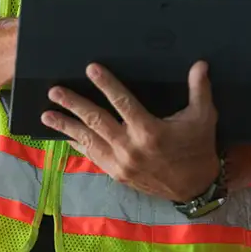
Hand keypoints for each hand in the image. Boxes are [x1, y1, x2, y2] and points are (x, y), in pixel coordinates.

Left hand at [42, 61, 219, 201]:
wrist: (195, 187)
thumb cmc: (198, 148)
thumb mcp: (203, 117)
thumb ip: (199, 89)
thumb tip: (199, 64)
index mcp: (150, 131)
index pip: (122, 102)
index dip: (106, 84)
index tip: (91, 68)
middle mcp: (131, 147)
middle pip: (96, 121)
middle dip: (73, 104)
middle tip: (54, 91)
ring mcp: (121, 163)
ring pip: (88, 140)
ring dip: (67, 126)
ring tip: (47, 114)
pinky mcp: (117, 173)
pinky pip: (93, 156)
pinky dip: (78, 145)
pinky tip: (66, 136)